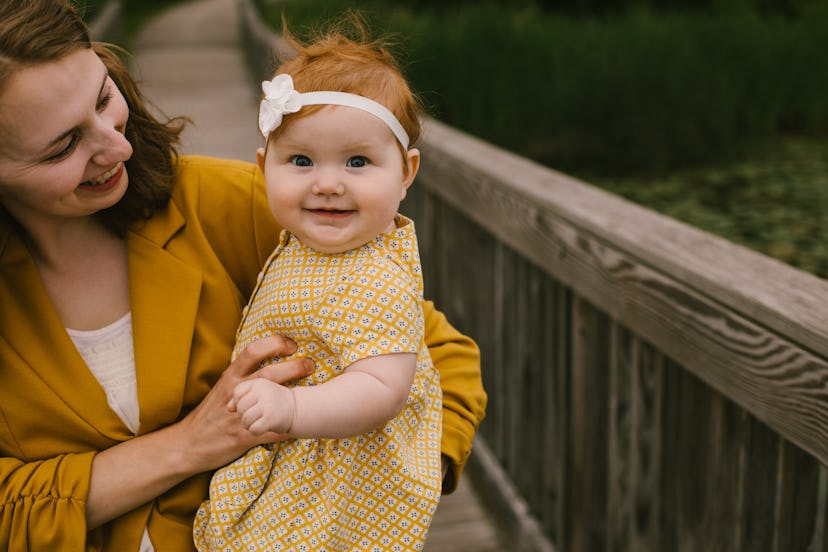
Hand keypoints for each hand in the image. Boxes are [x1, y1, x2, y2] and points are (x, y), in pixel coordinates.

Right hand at [174, 337, 311, 472]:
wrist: (188, 444)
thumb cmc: (209, 414)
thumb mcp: (222, 388)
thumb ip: (242, 375)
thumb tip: (267, 359)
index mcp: (230, 377)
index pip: (253, 351)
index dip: (275, 344)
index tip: (291, 344)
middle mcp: (236, 392)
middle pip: (269, 373)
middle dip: (294, 366)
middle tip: (311, 363)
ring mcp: (241, 414)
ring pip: (273, 400)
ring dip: (297, 394)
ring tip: (315, 391)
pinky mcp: (245, 436)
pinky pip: (272, 430)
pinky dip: (290, 428)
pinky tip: (305, 424)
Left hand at [230, 379, 295, 434]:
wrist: (297, 409)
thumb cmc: (273, 401)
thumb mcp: (258, 393)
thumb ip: (241, 397)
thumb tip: (228, 407)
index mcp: (258, 382)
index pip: (237, 392)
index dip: (239, 401)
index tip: (250, 404)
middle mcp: (263, 391)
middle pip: (240, 407)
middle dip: (243, 414)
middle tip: (255, 415)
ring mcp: (268, 404)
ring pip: (245, 419)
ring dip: (249, 425)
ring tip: (258, 421)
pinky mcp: (271, 418)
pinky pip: (254, 429)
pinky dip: (256, 431)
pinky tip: (263, 427)